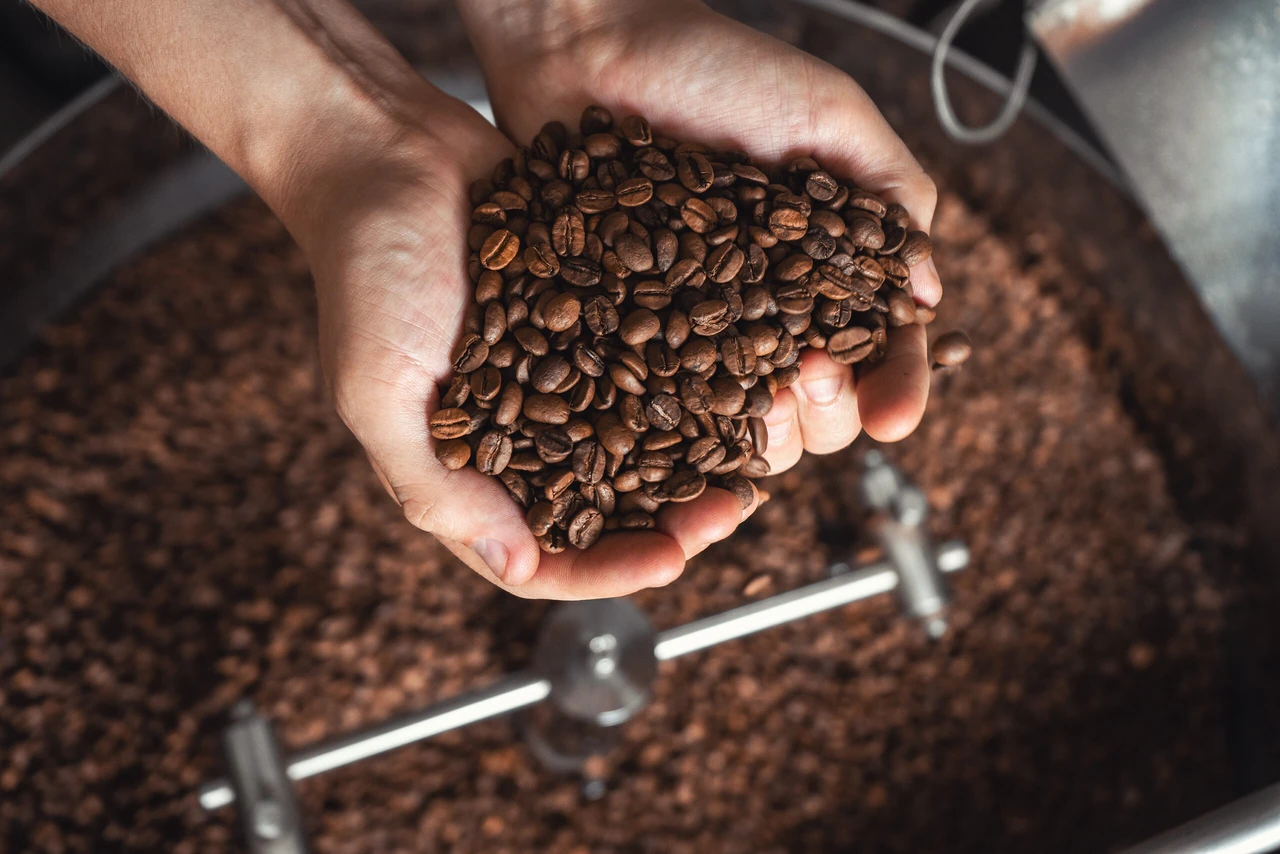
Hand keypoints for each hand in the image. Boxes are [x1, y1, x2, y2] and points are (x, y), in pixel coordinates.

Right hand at [290, 91, 729, 598]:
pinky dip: (693, 375)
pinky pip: (650, 361)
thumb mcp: (378, 391)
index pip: (542, 556)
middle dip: (672, 518)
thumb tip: (516, 565)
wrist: (388, 149)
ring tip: (752, 450)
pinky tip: (741, 374)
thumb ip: (434, 485)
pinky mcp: (590, 317)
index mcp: (464, 470)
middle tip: (732, 508)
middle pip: (606, 508)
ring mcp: (560, 375)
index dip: (608, 570)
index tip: (672, 561)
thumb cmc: (364, 272)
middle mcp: (520, 433)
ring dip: (696, 454)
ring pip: (641, 440)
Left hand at [459, 0, 940, 555]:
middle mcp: (770, 310)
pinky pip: (661, 405)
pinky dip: (680, 428)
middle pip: (820, 407)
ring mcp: (698, 328)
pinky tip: (685, 426)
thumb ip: (894, 195)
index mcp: (830, 269)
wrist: (593, 47)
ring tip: (755, 401)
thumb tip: (930, 296)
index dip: (895, 388)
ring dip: (764, 435)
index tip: (892, 415)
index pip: (882, 350)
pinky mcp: (631, 332)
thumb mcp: (830, 115)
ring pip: (746, 426)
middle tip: (810, 375)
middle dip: (829, 412)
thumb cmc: (717, 68)